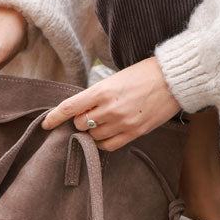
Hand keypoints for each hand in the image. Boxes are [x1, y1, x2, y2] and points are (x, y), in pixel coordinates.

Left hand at [41, 56, 180, 150]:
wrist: (173, 80)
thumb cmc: (144, 74)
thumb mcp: (115, 78)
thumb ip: (97, 94)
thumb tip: (82, 110)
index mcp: (102, 90)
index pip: (69, 107)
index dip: (54, 117)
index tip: (46, 124)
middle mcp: (109, 108)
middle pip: (80, 124)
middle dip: (81, 121)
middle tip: (90, 113)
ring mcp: (122, 122)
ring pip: (93, 136)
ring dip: (93, 130)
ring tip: (104, 120)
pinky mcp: (134, 132)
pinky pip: (108, 145)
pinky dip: (103, 141)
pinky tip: (108, 132)